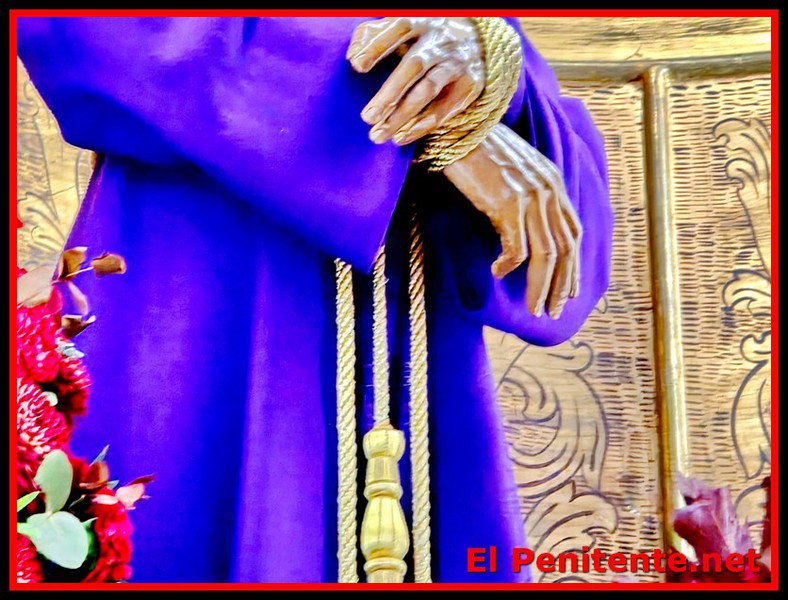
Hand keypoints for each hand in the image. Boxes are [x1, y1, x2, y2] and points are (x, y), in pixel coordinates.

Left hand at [347, 17, 483, 145]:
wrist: (474, 37)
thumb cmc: (422, 36)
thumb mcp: (398, 27)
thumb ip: (372, 37)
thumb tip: (353, 59)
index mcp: (420, 21)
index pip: (398, 29)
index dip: (378, 47)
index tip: (358, 67)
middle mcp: (440, 40)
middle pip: (413, 67)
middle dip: (389, 94)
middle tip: (367, 118)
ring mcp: (456, 63)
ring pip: (427, 90)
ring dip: (402, 116)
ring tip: (378, 135)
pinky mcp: (470, 84)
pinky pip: (443, 110)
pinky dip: (420, 127)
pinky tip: (400, 138)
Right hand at [444, 123, 581, 318]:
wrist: (457, 125)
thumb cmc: (476, 148)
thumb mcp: (512, 171)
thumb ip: (526, 195)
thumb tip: (522, 228)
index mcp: (553, 182)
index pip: (573, 232)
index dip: (574, 266)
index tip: (569, 291)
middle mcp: (548, 189)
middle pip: (566, 248)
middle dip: (562, 284)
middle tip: (553, 311)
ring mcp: (530, 196)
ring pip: (546, 253)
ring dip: (541, 286)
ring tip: (534, 307)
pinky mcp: (507, 202)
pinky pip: (516, 246)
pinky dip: (510, 265)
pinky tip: (498, 274)